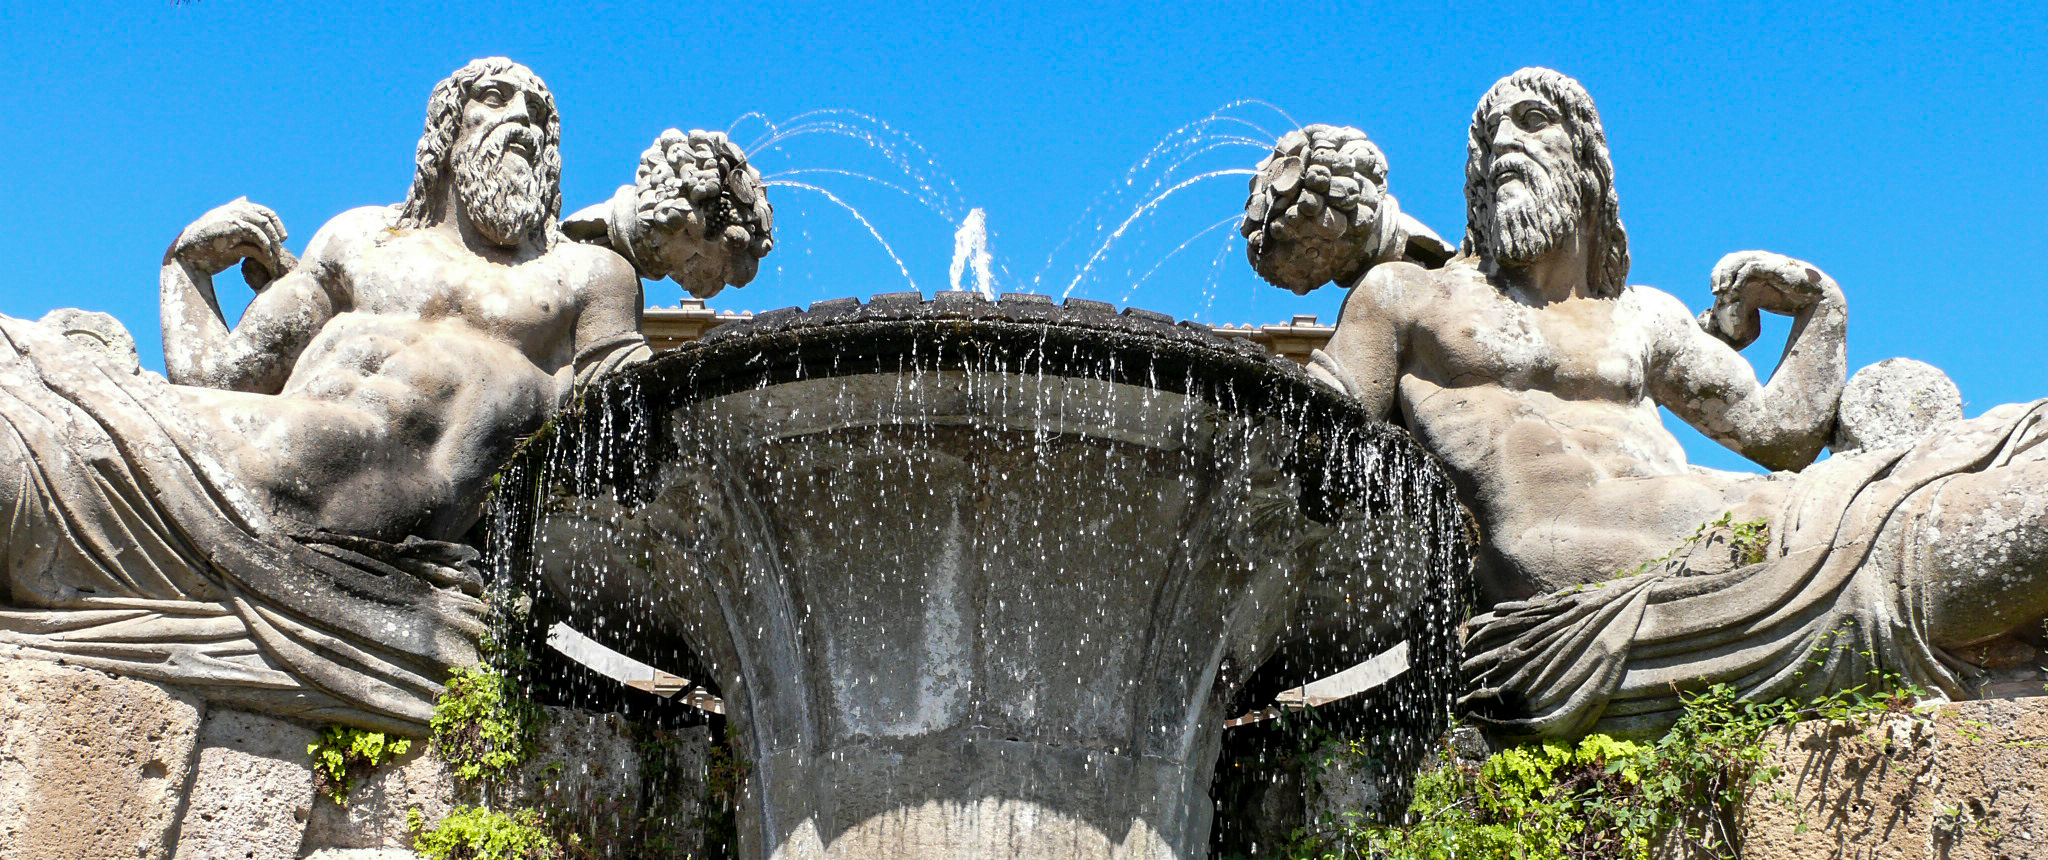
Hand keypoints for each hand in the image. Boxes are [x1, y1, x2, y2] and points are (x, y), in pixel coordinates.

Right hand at [170, 197, 297, 289]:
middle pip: (266, 216)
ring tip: (274, 254)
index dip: (277, 224)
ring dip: (272, 241)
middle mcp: (234, 209)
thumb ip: (238, 221)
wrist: (188, 255)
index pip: (264, 211)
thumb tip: (246, 200)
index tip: (283, 238)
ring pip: (263, 224)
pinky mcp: (232, 226)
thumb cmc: (207, 246)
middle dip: (277, 231)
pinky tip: (267, 256)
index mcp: (234, 209)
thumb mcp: (225, 231)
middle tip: (281, 246)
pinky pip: (256, 233)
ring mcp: (233, 215)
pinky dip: (264, 245)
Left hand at [1699, 251, 1831, 348]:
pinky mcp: (1780, 266)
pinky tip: (1735, 290)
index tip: (1714, 292)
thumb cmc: (1793, 317)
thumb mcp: (1758, 316)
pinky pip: (1753, 266)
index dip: (1719, 273)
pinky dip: (1740, 278)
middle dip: (1720, 272)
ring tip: (1723, 291)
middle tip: (1715, 290)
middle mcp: (1765, 265)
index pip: (1731, 262)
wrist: (1822, 312)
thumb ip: (1739, 318)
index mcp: (1759, 273)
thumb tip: (1717, 326)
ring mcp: (1773, 264)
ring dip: (1728, 274)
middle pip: (1734, 258)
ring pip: (1742, 260)